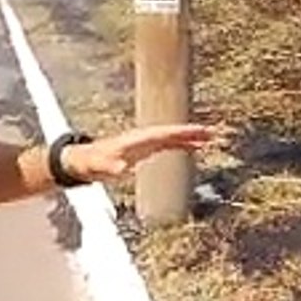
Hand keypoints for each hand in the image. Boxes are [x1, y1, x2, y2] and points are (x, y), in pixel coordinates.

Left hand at [62, 123, 222, 182]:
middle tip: (215, 132)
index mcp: (138, 139)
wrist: (86, 161)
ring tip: (212, 139)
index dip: (183, 132)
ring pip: (173, 137)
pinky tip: (194, 147)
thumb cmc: (93, 162)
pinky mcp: (145, 149)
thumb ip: (111, 167)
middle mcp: (144, 137)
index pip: (165, 133)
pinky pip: (169, 144)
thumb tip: (121, 169)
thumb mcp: (102, 166)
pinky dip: (182, 144)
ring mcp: (146, 142)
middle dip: (193, 132)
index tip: (200, 131)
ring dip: (191, 138)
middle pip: (173, 132)